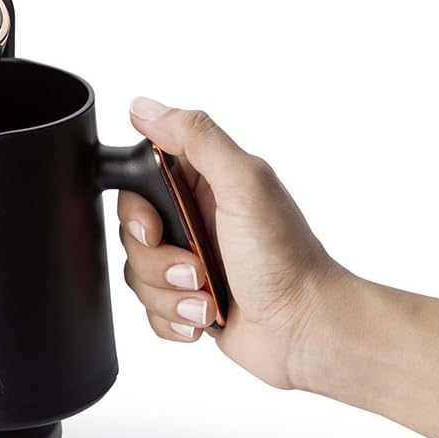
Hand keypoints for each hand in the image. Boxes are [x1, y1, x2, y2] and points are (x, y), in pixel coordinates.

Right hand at [119, 96, 347, 388]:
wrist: (306, 328)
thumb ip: (196, 138)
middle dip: (158, 260)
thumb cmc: (285, 260)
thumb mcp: (243, 184)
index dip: (137, 210)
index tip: (156, 227)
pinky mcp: (188, 301)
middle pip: (132, 235)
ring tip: (208, 297)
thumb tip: (145, 108)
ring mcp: (190, 263)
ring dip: (170, 295)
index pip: (139, 182)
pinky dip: (175, 319)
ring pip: (138, 276)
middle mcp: (195, 221)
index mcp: (205, 184)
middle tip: (195, 268)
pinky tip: (205, 317)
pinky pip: (151, 311)